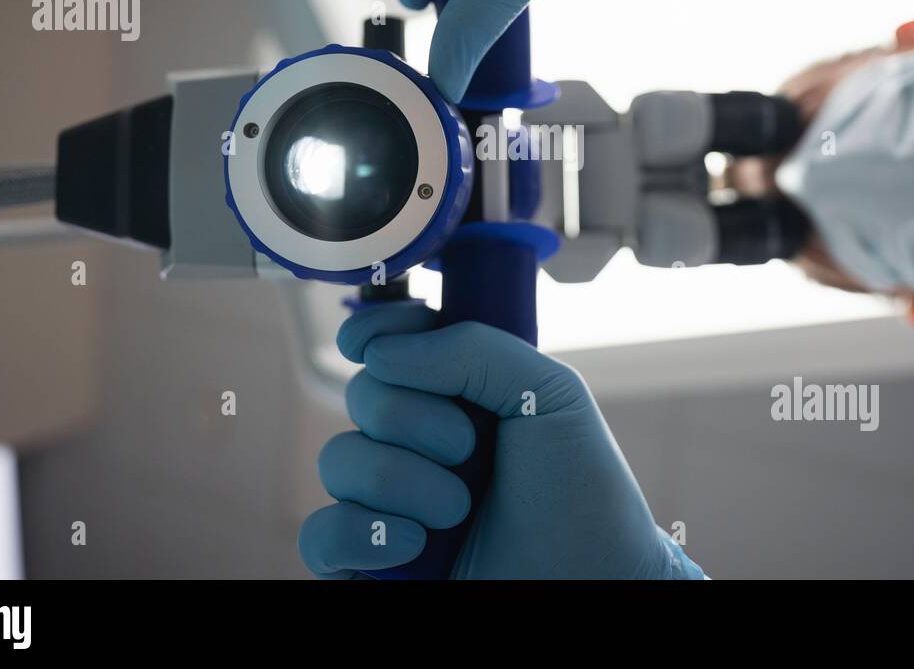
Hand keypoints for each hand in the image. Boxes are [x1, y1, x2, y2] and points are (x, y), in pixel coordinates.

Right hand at [298, 301, 704, 578]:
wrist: (594, 582)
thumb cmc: (584, 494)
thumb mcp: (551, 393)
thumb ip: (474, 348)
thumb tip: (378, 354)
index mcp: (459, 394)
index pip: (391, 342)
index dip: (375, 332)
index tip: (371, 341)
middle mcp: (419, 443)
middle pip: (363, 395)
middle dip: (414, 418)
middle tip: (468, 449)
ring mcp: (392, 502)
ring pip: (339, 460)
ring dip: (401, 481)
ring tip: (458, 511)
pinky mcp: (373, 562)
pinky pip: (319, 534)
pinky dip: (360, 533)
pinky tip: (414, 544)